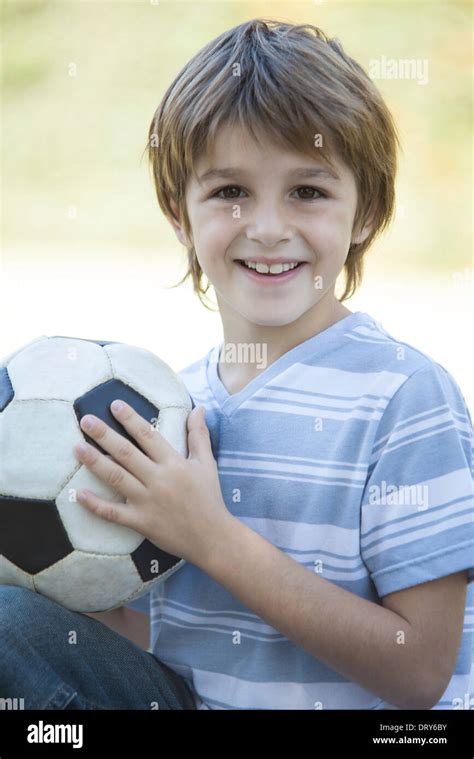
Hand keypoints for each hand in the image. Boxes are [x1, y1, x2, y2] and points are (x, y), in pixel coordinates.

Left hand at [72, 400, 231, 566]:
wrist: (212, 537)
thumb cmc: (209, 497)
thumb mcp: (206, 463)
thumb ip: (199, 435)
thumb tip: (198, 408)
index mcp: (174, 463)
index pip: (148, 435)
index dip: (131, 419)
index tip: (114, 404)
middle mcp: (158, 480)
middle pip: (126, 453)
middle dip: (104, 435)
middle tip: (86, 420)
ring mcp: (147, 501)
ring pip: (116, 478)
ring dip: (95, 462)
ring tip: (77, 447)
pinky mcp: (140, 522)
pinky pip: (113, 513)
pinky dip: (95, 504)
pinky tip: (79, 493)